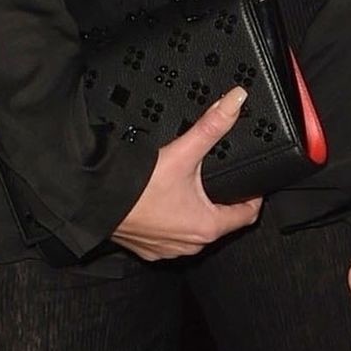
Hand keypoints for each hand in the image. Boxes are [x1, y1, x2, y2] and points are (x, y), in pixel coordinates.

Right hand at [113, 87, 262, 261]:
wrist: (95, 203)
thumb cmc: (137, 189)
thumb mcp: (183, 152)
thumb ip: (213, 125)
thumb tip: (236, 101)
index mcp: (206, 227)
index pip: (247, 215)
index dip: (254, 196)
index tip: (254, 183)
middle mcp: (189, 245)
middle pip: (221, 222)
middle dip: (223, 200)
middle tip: (222, 178)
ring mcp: (168, 249)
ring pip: (194, 230)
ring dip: (196, 211)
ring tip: (193, 186)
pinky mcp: (148, 248)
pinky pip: (170, 235)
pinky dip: (172, 219)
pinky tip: (165, 201)